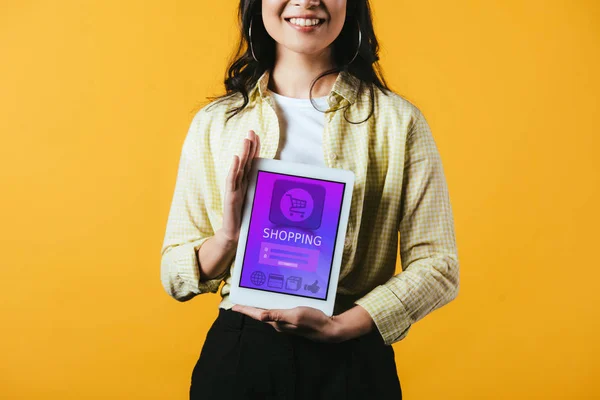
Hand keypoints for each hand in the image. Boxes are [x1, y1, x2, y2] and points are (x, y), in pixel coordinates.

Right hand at [220, 130, 260, 243]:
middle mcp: (240, 184)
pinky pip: (232, 181)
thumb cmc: (246, 219)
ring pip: (239, 168)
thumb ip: (263, 192)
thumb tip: (280, 184)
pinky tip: (236, 158)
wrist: (235, 235)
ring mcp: (234, 189)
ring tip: (246, 139)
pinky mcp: (230, 197)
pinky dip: (233, 169)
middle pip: (245, 161)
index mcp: (246, 183)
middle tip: (251, 131)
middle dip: (249, 146)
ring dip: (243, 153)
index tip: (257, 136)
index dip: (254, 149)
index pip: (251, 162)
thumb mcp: (258, 202)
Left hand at [231, 304, 375, 342]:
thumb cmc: (313, 321)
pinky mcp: (292, 318)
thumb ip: (278, 315)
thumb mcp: (295, 315)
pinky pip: (278, 310)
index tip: (234, 305)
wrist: (328, 329)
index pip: (257, 315)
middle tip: (241, 298)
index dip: (245, 309)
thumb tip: (260, 315)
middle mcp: (279, 322)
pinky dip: (272, 304)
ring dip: (260, 304)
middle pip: (260, 313)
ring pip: (269, 311)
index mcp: (277, 322)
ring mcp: (286, 321)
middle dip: (250, 306)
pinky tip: (273, 298)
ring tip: (252, 296)